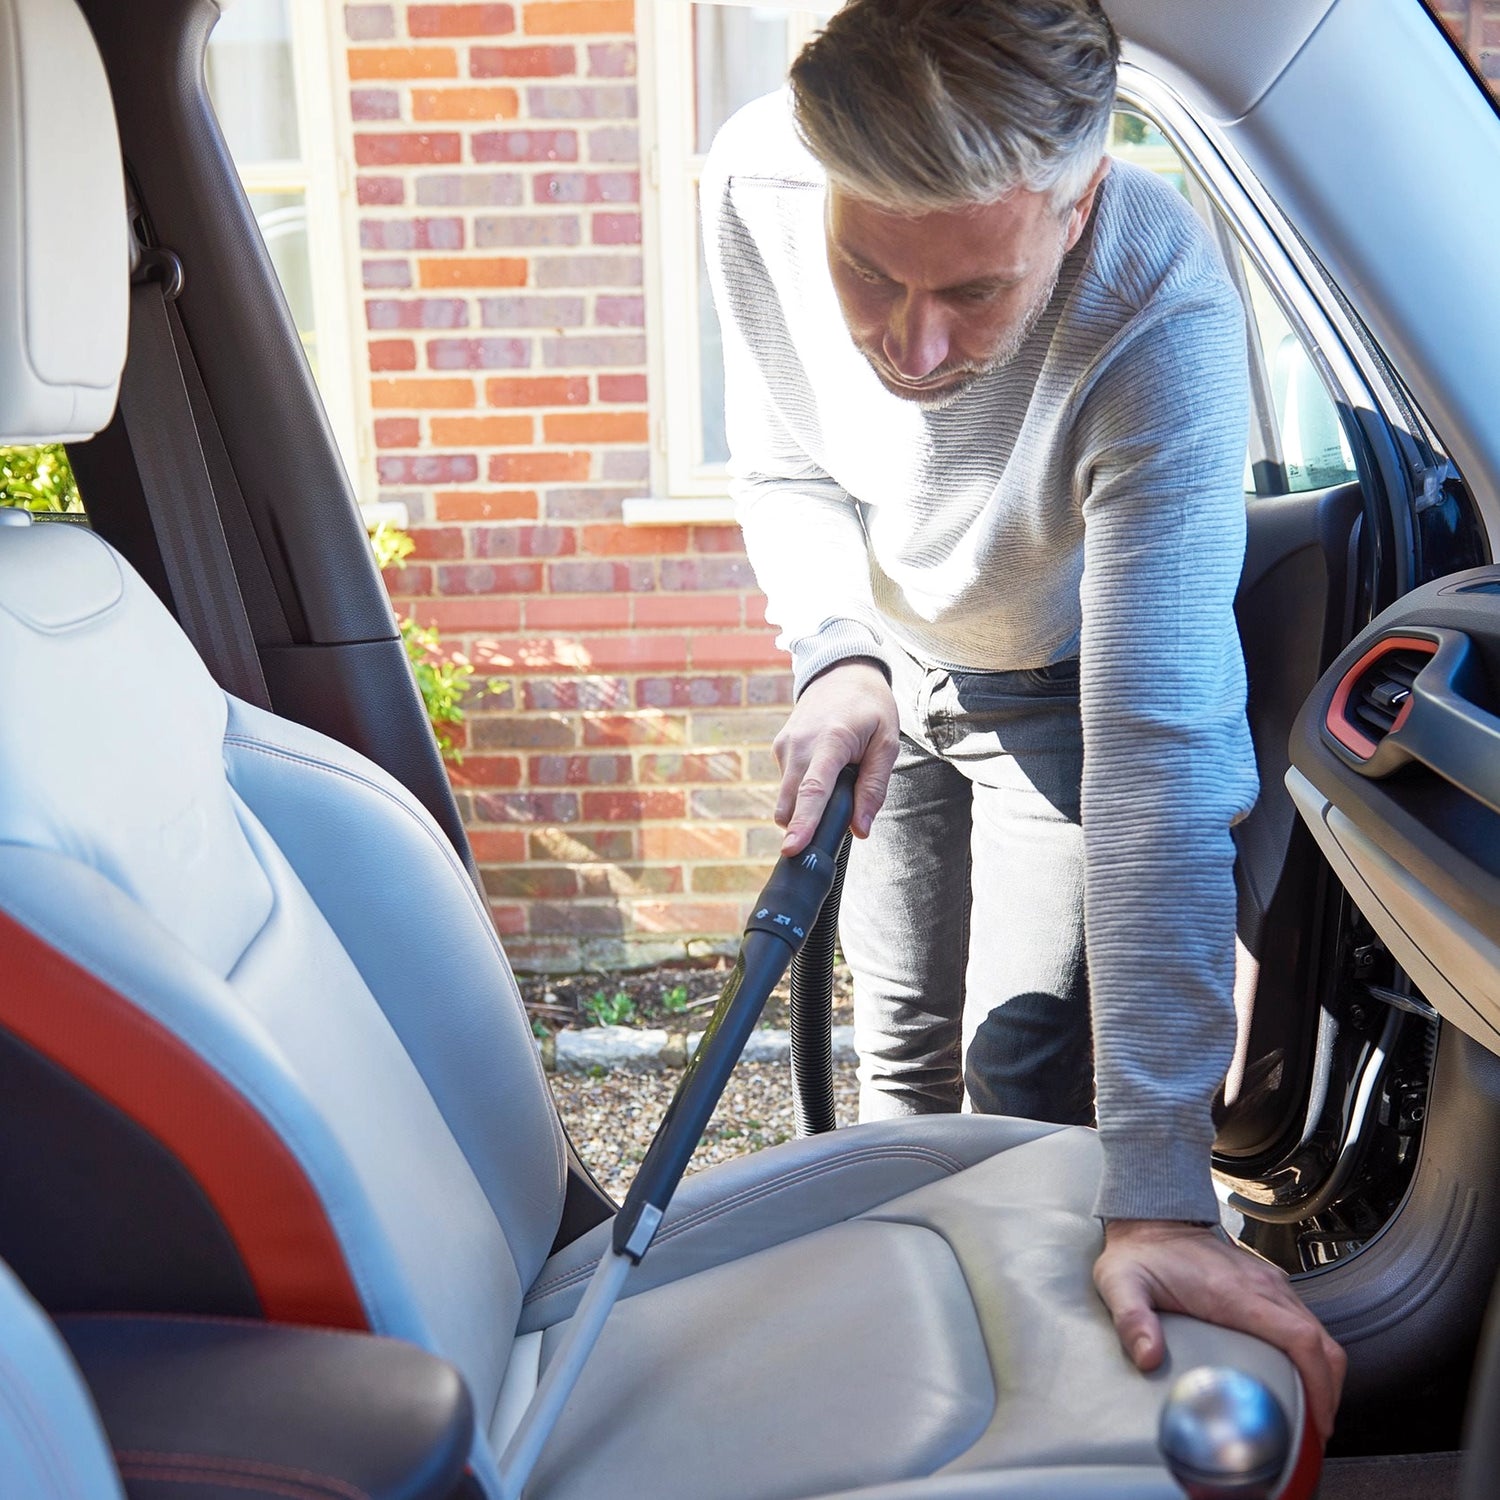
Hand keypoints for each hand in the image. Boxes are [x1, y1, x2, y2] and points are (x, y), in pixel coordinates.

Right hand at [772, 658, 899, 854]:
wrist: (842, 671)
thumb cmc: (870, 706)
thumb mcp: (886, 743)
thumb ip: (874, 787)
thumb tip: (861, 829)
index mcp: (831, 741)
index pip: (813, 790)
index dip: (804, 823)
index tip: (792, 848)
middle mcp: (800, 744)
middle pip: (791, 802)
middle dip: (803, 826)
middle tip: (831, 828)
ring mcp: (785, 745)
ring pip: (787, 797)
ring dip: (805, 806)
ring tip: (836, 784)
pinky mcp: (779, 747)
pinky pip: (787, 783)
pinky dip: (803, 790)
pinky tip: (823, 771)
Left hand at [1094, 1219, 1345, 1442]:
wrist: (1150, 1218)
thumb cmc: (1138, 1253)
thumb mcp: (1121, 1284)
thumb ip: (1132, 1320)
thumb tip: (1148, 1358)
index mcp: (1235, 1292)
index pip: (1301, 1338)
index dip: (1319, 1382)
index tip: (1318, 1419)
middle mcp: (1261, 1286)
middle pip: (1321, 1342)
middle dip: (1328, 1389)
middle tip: (1316, 1430)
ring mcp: (1267, 1282)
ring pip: (1317, 1332)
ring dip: (1322, 1373)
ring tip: (1309, 1414)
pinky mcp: (1265, 1283)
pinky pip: (1302, 1321)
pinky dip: (1310, 1353)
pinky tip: (1294, 1377)